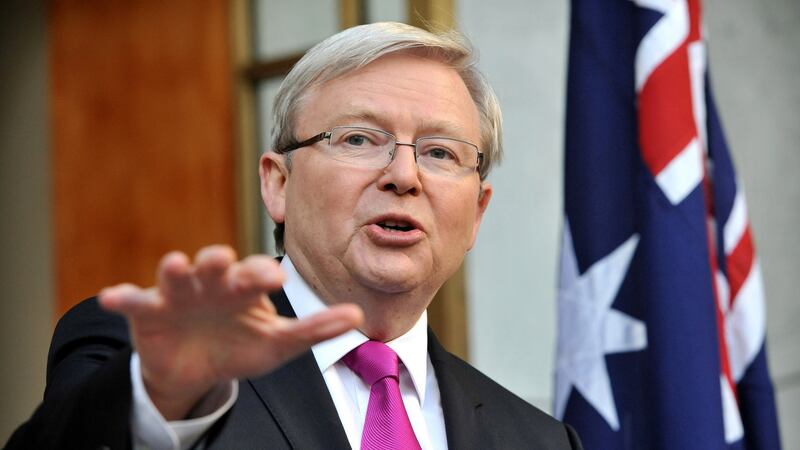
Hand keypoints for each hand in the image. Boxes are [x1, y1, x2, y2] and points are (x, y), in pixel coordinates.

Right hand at [99, 245, 362, 419]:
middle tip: (224, 260)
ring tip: (176, 265)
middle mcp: (212, 281)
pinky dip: (124, 297)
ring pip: (177, 275)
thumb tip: (358, 315)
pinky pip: (134, 300)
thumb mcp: (278, 343)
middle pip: (215, 266)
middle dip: (218, 262)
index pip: (254, 273)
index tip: (276, 278)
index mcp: (244, 286)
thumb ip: (315, 329)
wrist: (195, 367)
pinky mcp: (147, 309)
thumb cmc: (240, 347)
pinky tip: (112, 297)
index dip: (262, 275)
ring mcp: (178, 293)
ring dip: (175, 269)